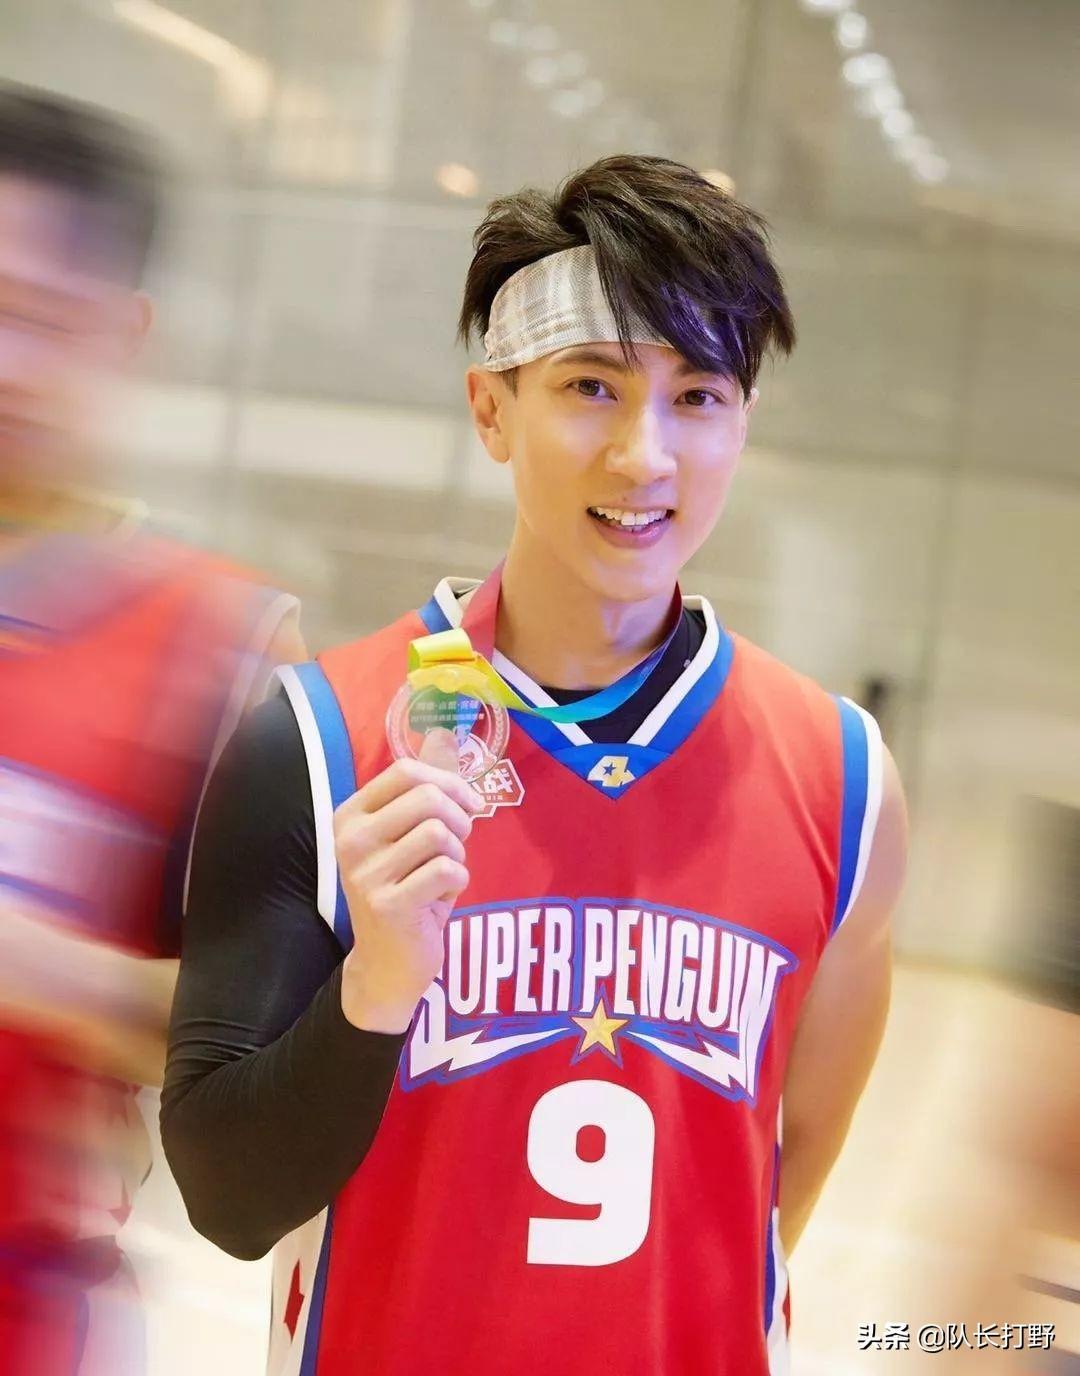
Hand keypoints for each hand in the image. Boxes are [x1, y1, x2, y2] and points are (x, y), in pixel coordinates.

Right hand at [335, 729, 481, 1033]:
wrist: (388, 963)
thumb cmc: (406, 890)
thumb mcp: (408, 837)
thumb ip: (423, 792)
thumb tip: (444, 733)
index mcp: (350, 816)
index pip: (405, 771)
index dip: (448, 781)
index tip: (468, 803)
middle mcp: (350, 841)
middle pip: (427, 797)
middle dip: (459, 818)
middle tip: (458, 844)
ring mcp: (365, 873)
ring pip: (441, 834)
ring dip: (458, 855)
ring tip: (443, 875)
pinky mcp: (388, 904)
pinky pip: (448, 870)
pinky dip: (459, 882)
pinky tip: (440, 899)